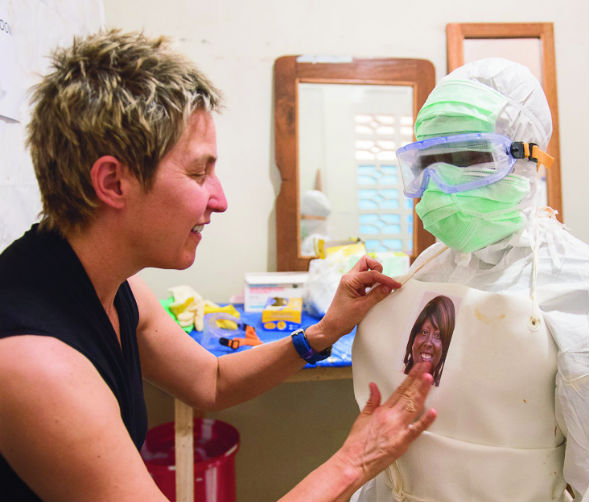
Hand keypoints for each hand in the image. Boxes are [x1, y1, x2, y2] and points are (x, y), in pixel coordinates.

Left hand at [315, 255, 401, 343]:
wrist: (332, 326)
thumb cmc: (343, 317)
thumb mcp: (362, 307)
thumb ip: (376, 295)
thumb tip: (389, 286)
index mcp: (349, 279)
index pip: (372, 273)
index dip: (386, 279)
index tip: (396, 285)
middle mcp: (350, 277)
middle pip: (367, 262)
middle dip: (378, 269)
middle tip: (384, 283)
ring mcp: (352, 282)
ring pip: (367, 270)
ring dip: (376, 278)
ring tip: (382, 290)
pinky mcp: (354, 288)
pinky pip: (366, 280)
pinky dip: (374, 284)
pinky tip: (378, 293)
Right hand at [336, 362, 436, 485]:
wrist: (354, 461)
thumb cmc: (357, 443)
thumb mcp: (362, 417)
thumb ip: (371, 401)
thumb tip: (374, 386)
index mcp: (382, 410)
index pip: (399, 389)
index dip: (410, 377)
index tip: (417, 368)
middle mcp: (391, 417)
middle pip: (408, 395)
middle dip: (419, 380)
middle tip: (427, 367)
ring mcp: (398, 429)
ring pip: (413, 407)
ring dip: (422, 392)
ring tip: (429, 380)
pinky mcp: (403, 443)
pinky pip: (416, 430)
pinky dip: (425, 421)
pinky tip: (433, 412)